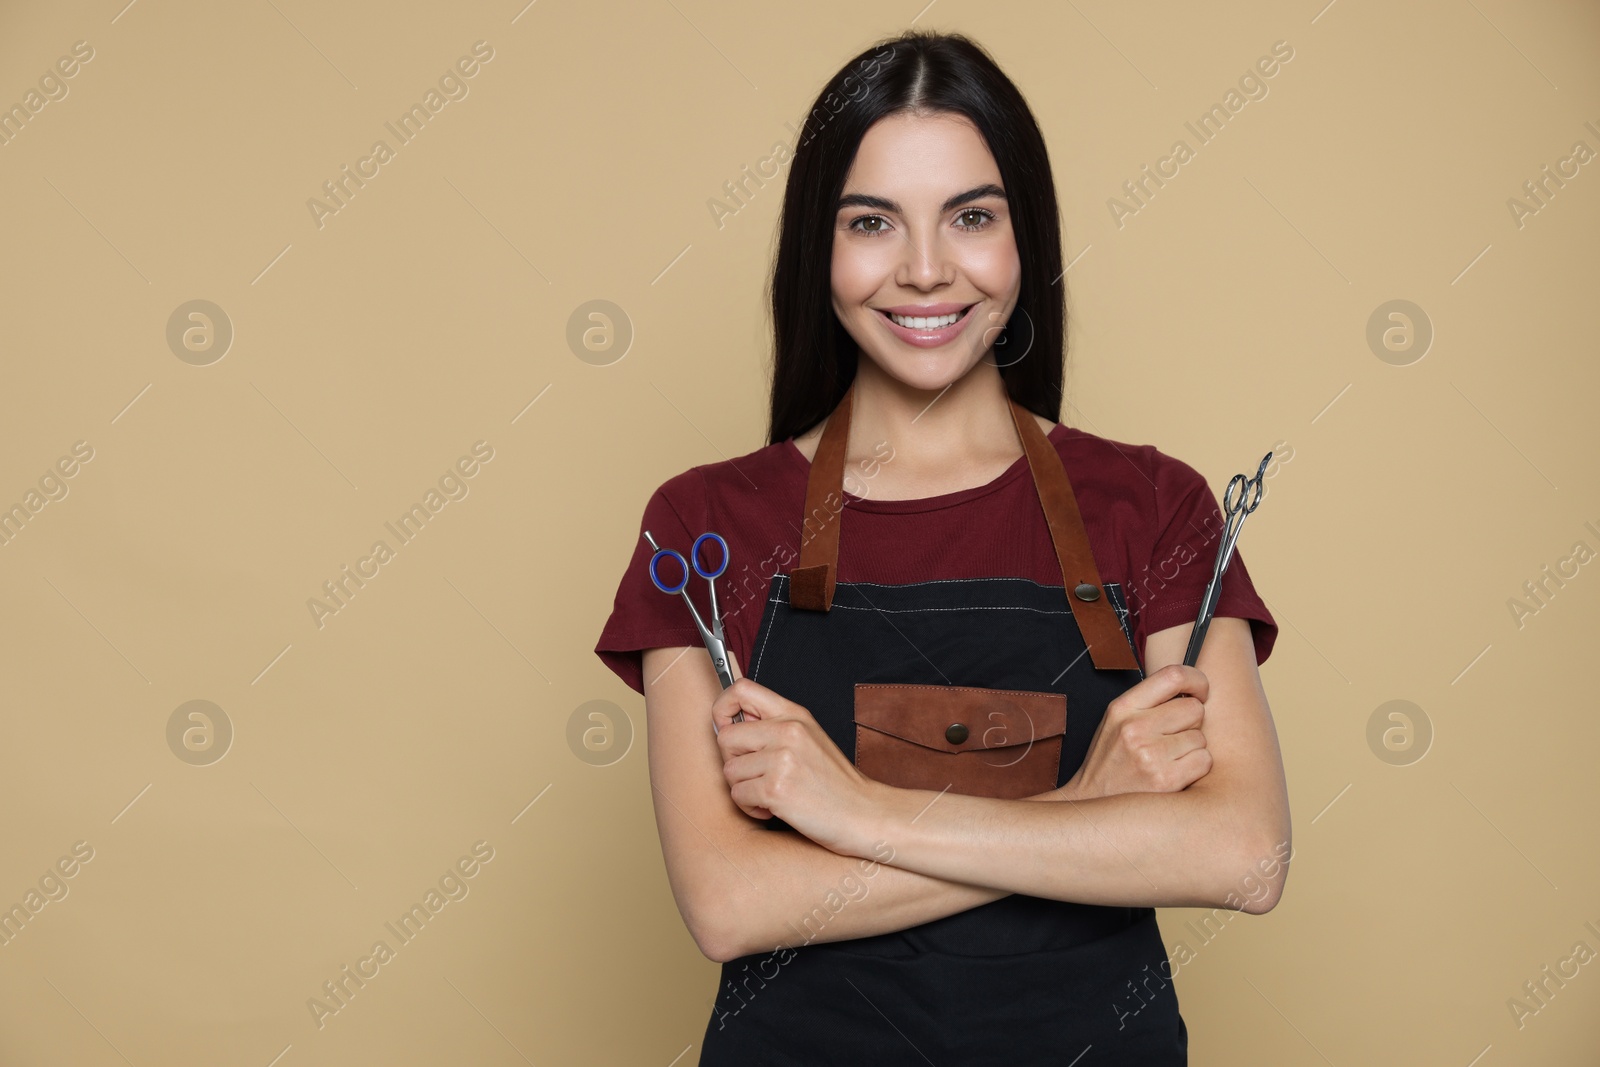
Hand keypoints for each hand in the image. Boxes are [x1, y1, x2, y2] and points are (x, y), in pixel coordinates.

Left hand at [711, 678, 876, 856]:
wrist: (863, 813)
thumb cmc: (835, 783)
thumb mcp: (809, 738)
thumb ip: (774, 726)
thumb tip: (731, 723)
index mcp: (794, 714)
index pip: (741, 689)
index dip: (723, 708)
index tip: (727, 728)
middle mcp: (787, 731)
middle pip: (725, 737)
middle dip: (733, 761)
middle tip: (756, 774)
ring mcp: (782, 759)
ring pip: (729, 771)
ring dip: (744, 789)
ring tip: (771, 794)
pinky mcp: (776, 789)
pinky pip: (737, 796)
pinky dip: (751, 808)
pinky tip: (774, 808)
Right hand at [1059, 663, 1211, 799]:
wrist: (1092, 803)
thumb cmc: (1111, 761)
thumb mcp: (1116, 722)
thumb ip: (1148, 703)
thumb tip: (1192, 689)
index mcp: (1123, 708)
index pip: (1173, 675)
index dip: (1197, 680)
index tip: (1200, 692)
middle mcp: (1135, 728)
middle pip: (1194, 709)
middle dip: (1191, 723)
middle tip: (1173, 737)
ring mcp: (1150, 755)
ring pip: (1201, 737)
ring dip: (1192, 748)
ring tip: (1168, 758)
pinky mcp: (1165, 780)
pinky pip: (1204, 761)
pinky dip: (1196, 767)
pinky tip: (1176, 772)